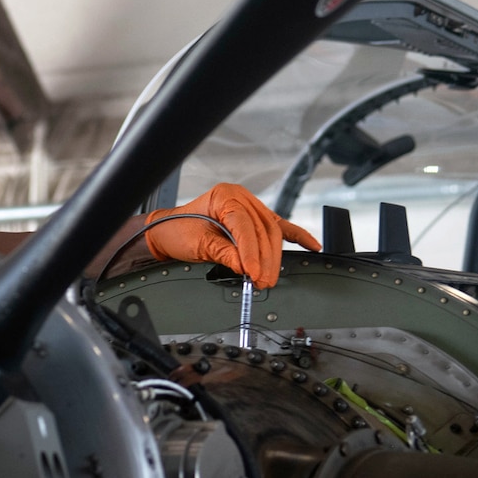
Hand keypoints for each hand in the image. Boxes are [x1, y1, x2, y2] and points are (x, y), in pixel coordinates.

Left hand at [144, 183, 320, 287]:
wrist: (166, 231)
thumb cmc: (177, 231)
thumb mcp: (198, 244)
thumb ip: (225, 254)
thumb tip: (248, 267)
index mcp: (224, 196)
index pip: (245, 226)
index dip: (251, 252)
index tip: (253, 272)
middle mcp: (239, 197)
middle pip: (264, 230)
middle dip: (265, 259)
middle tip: (262, 281)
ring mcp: (248, 206)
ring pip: (271, 232)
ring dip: (273, 257)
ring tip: (268, 277)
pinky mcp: (254, 218)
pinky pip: (278, 227)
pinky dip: (295, 236)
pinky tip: (311, 244)